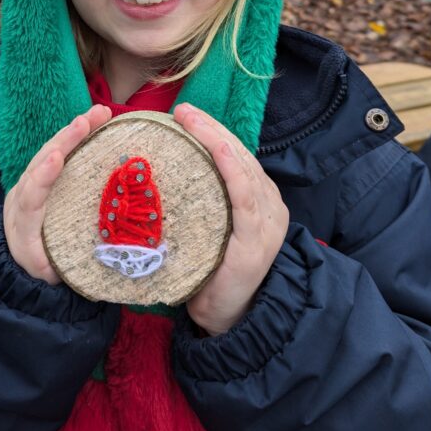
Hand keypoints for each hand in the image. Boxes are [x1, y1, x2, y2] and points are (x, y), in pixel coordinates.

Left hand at [3, 105, 111, 283]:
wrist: (17, 256)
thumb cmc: (37, 265)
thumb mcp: (45, 271)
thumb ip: (57, 267)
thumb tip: (83, 265)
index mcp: (22, 220)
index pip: (30, 194)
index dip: (42, 176)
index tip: (55, 158)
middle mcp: (25, 194)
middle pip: (40, 162)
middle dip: (64, 139)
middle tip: (88, 120)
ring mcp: (32, 181)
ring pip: (50, 151)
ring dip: (73, 131)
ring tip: (99, 113)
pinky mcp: (43, 175)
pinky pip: (57, 152)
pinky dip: (74, 137)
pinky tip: (93, 122)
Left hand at [173, 102, 288, 335]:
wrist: (228, 319)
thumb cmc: (211, 275)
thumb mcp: (207, 230)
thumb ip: (199, 203)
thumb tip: (162, 175)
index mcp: (257, 200)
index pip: (235, 156)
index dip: (211, 132)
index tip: (186, 115)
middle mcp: (268, 204)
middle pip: (239, 155)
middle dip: (210, 128)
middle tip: (182, 111)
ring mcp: (266, 220)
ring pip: (242, 166)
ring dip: (215, 138)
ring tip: (190, 120)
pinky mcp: (257, 238)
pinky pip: (244, 193)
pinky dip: (230, 166)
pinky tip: (215, 147)